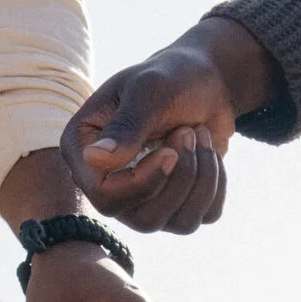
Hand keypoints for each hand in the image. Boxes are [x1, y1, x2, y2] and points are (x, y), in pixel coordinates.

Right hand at [60, 14, 280, 233]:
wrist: (205, 81)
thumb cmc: (170, 77)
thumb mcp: (148, 91)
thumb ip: (125, 125)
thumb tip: (94, 159)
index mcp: (85, 152)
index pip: (104, 196)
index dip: (143, 182)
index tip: (171, 150)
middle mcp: (108, 183)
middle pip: (143, 219)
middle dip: (180, 177)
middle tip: (189, 132)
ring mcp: (143, 200)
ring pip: (178, 224)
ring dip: (202, 178)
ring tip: (200, 135)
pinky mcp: (176, 205)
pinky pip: (203, 217)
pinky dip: (216, 182)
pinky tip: (210, 151)